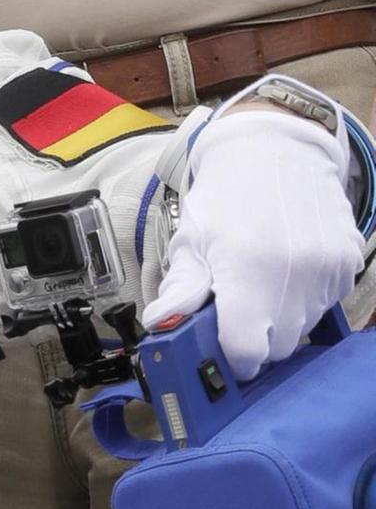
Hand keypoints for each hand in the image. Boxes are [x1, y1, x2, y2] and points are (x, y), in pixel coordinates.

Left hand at [143, 109, 363, 377]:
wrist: (277, 151)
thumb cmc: (226, 197)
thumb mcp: (191, 239)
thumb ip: (181, 289)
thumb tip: (160, 324)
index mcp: (248, 272)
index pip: (247, 352)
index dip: (230, 357)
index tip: (219, 347)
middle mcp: (295, 276)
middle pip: (278, 347)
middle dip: (253, 338)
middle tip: (234, 308)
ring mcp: (328, 271)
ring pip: (303, 328)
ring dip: (279, 318)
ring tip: (259, 279)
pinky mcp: (348, 264)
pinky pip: (326, 304)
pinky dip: (304, 298)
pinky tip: (285, 268)